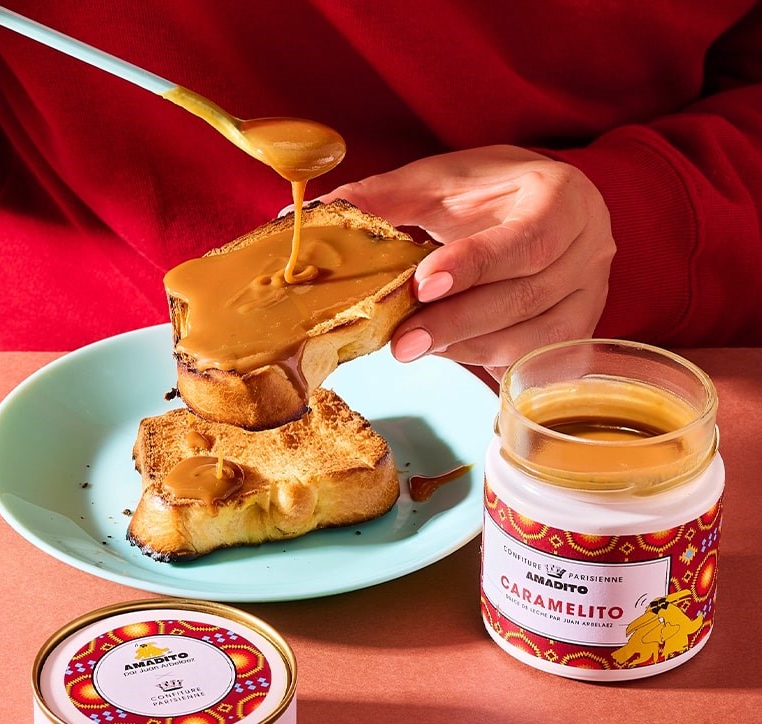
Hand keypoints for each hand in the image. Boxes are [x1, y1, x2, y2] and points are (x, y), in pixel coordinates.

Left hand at [320, 145, 614, 379]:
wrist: (547, 210)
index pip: (528, 239)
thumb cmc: (490, 194)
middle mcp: (589, 249)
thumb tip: (313, 215)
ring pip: (529, 338)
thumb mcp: (441, 182)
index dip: (475, 265)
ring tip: (414, 345)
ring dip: (465, 347)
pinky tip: (447, 349)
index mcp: (562, 198)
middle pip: (525, 297)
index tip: (422, 284)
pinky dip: (483, 359)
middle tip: (401, 343)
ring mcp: (590, 295)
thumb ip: (386, 197)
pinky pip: (531, 360)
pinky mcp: (578, 331)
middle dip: (456, 323)